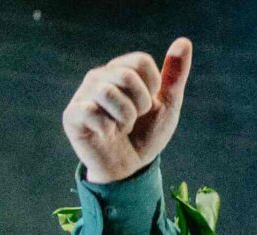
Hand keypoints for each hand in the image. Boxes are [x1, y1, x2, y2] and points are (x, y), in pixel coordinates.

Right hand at [64, 39, 191, 183]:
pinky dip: (108, 129)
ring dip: (125, 119)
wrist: (128, 170)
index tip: (148, 106)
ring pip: (109, 93)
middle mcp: (99, 77)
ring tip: (121, 128)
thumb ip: (175, 75)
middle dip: (140, 105)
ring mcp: (83, 95)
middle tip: (134, 119)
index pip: (141, 61)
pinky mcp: (72, 116)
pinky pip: (92, 113)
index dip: (153, 88)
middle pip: (126, 76)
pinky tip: (106, 135)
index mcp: (121, 70)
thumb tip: (184, 42)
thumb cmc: (145, 135)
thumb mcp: (167, 105)